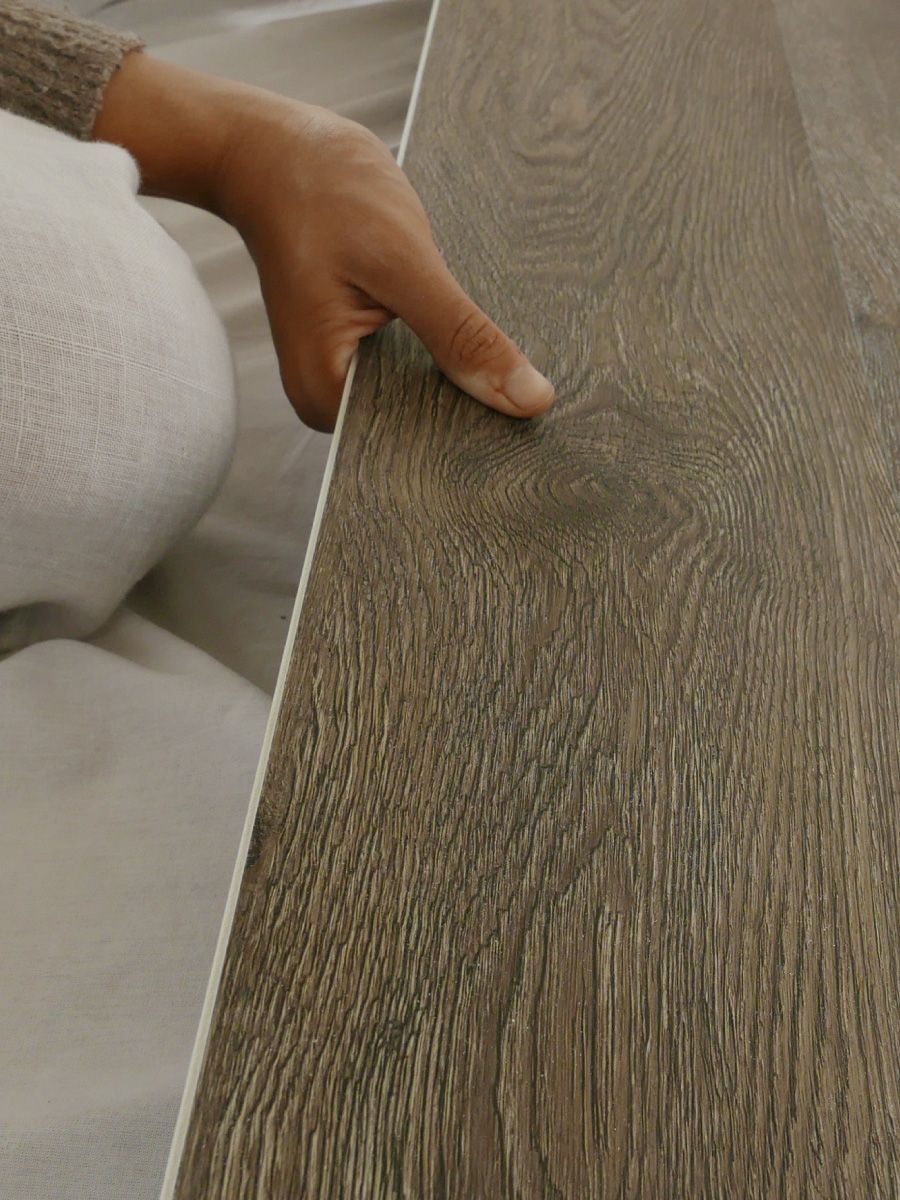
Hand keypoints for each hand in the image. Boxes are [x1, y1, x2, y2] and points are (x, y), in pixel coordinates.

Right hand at [95, 54, 554, 430]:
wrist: (274, 151)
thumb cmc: (322, 194)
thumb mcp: (402, 262)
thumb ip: (461, 335)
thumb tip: (530, 401)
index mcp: (326, 397)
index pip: (420, 442)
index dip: (479, 430)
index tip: (535, 420)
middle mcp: (331, 399)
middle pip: (425, 424)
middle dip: (475, 400)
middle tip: (540, 383)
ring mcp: (345, 376)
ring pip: (427, 394)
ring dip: (465, 372)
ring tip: (513, 353)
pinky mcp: (361, 351)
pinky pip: (420, 366)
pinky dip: (449, 348)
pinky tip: (480, 331)